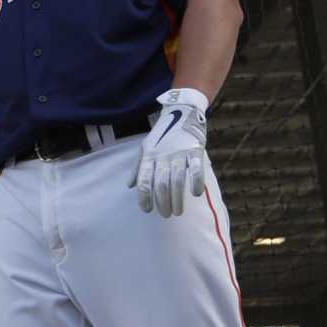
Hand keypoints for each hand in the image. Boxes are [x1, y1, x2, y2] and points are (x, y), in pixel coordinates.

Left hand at [129, 88, 209, 217]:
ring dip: (177, 200)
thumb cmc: (163, 134)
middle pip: (161, 185)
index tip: (147, 210)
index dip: (144, 198)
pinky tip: (195, 194)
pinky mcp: (195, 150)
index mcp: (149, 157)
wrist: (182, 111)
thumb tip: (130, 186)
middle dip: (162, 203)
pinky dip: (196, 183)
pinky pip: (196, 169)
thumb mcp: (146, 147)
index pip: (144, 182)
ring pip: (177, 181)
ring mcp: (180, 153)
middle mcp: (163, 156)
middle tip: (166, 214)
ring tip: (178, 212)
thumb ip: (138, 167)